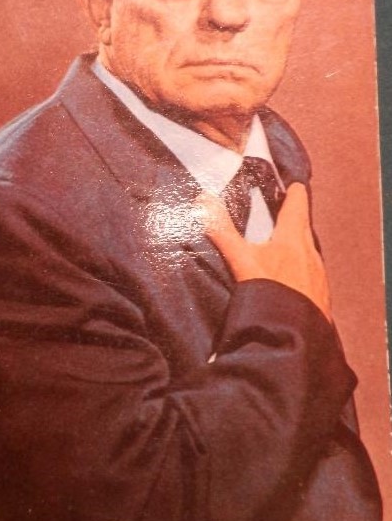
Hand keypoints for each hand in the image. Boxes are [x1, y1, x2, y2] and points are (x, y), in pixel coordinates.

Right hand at [197, 182, 331, 320]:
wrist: (294, 337)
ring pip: (307, 252)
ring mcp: (317, 275)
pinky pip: (309, 274)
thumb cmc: (271, 295)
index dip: (293, 191)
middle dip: (292, 218)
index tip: (291, 184)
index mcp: (294, 238)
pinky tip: (287, 281)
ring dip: (295, 246)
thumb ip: (221, 230)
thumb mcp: (241, 260)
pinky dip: (299, 269)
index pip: (298, 203)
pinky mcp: (319, 295)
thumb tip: (203, 200)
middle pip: (303, 227)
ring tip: (280, 247)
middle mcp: (311, 253)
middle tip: (280, 212)